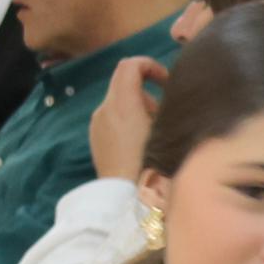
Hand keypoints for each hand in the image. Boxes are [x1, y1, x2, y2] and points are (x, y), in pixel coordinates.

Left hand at [88, 55, 168, 183]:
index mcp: (120, 103)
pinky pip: (112, 117)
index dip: (150, 65)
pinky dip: (127, 118)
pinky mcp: (95, 138)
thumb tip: (169, 96)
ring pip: (118, 100)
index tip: (166, 82)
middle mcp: (104, 109)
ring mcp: (96, 124)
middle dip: (147, 89)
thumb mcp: (165, 128)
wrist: (126, 199)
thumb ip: (167, 105)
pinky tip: (140, 141)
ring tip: (155, 130)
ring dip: (138, 106)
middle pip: (123, 82)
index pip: (130, 65)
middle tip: (164, 111)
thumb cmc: (152, 163)